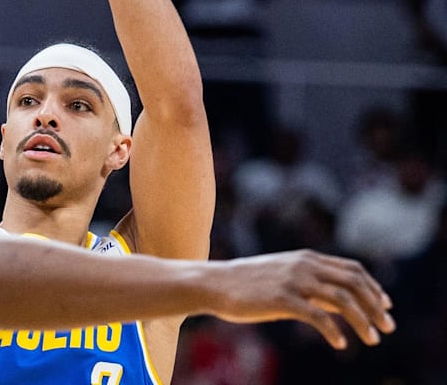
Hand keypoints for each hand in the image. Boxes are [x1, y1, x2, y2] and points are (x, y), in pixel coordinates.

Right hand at [210, 249, 394, 349]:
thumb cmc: (249, 284)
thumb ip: (313, 285)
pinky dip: (334, 331)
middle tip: (388, 327)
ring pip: (342, 299)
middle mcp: (304, 266)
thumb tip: (342, 304)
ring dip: (363, 321)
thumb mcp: (285, 277)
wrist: (215, 283)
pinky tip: (340, 344)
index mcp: (307, 258)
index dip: (374, 288)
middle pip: (354, 283)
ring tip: (372, 339)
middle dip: (376, 306)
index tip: (385, 306)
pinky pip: (318, 316)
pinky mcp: (282, 299)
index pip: (353, 269)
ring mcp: (294, 281)